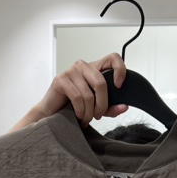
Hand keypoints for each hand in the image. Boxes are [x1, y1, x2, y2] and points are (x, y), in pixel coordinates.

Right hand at [12, 53, 128, 130]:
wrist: (52, 113)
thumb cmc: (74, 107)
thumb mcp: (97, 108)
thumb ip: (111, 107)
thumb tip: (124, 107)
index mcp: (95, 69)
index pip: (113, 58)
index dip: (120, 70)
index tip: (120, 86)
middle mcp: (83, 66)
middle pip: (101, 83)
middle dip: (102, 105)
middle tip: (98, 116)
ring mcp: (72, 71)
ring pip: (89, 94)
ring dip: (89, 112)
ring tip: (86, 118)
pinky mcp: (61, 79)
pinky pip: (77, 98)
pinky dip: (80, 111)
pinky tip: (78, 115)